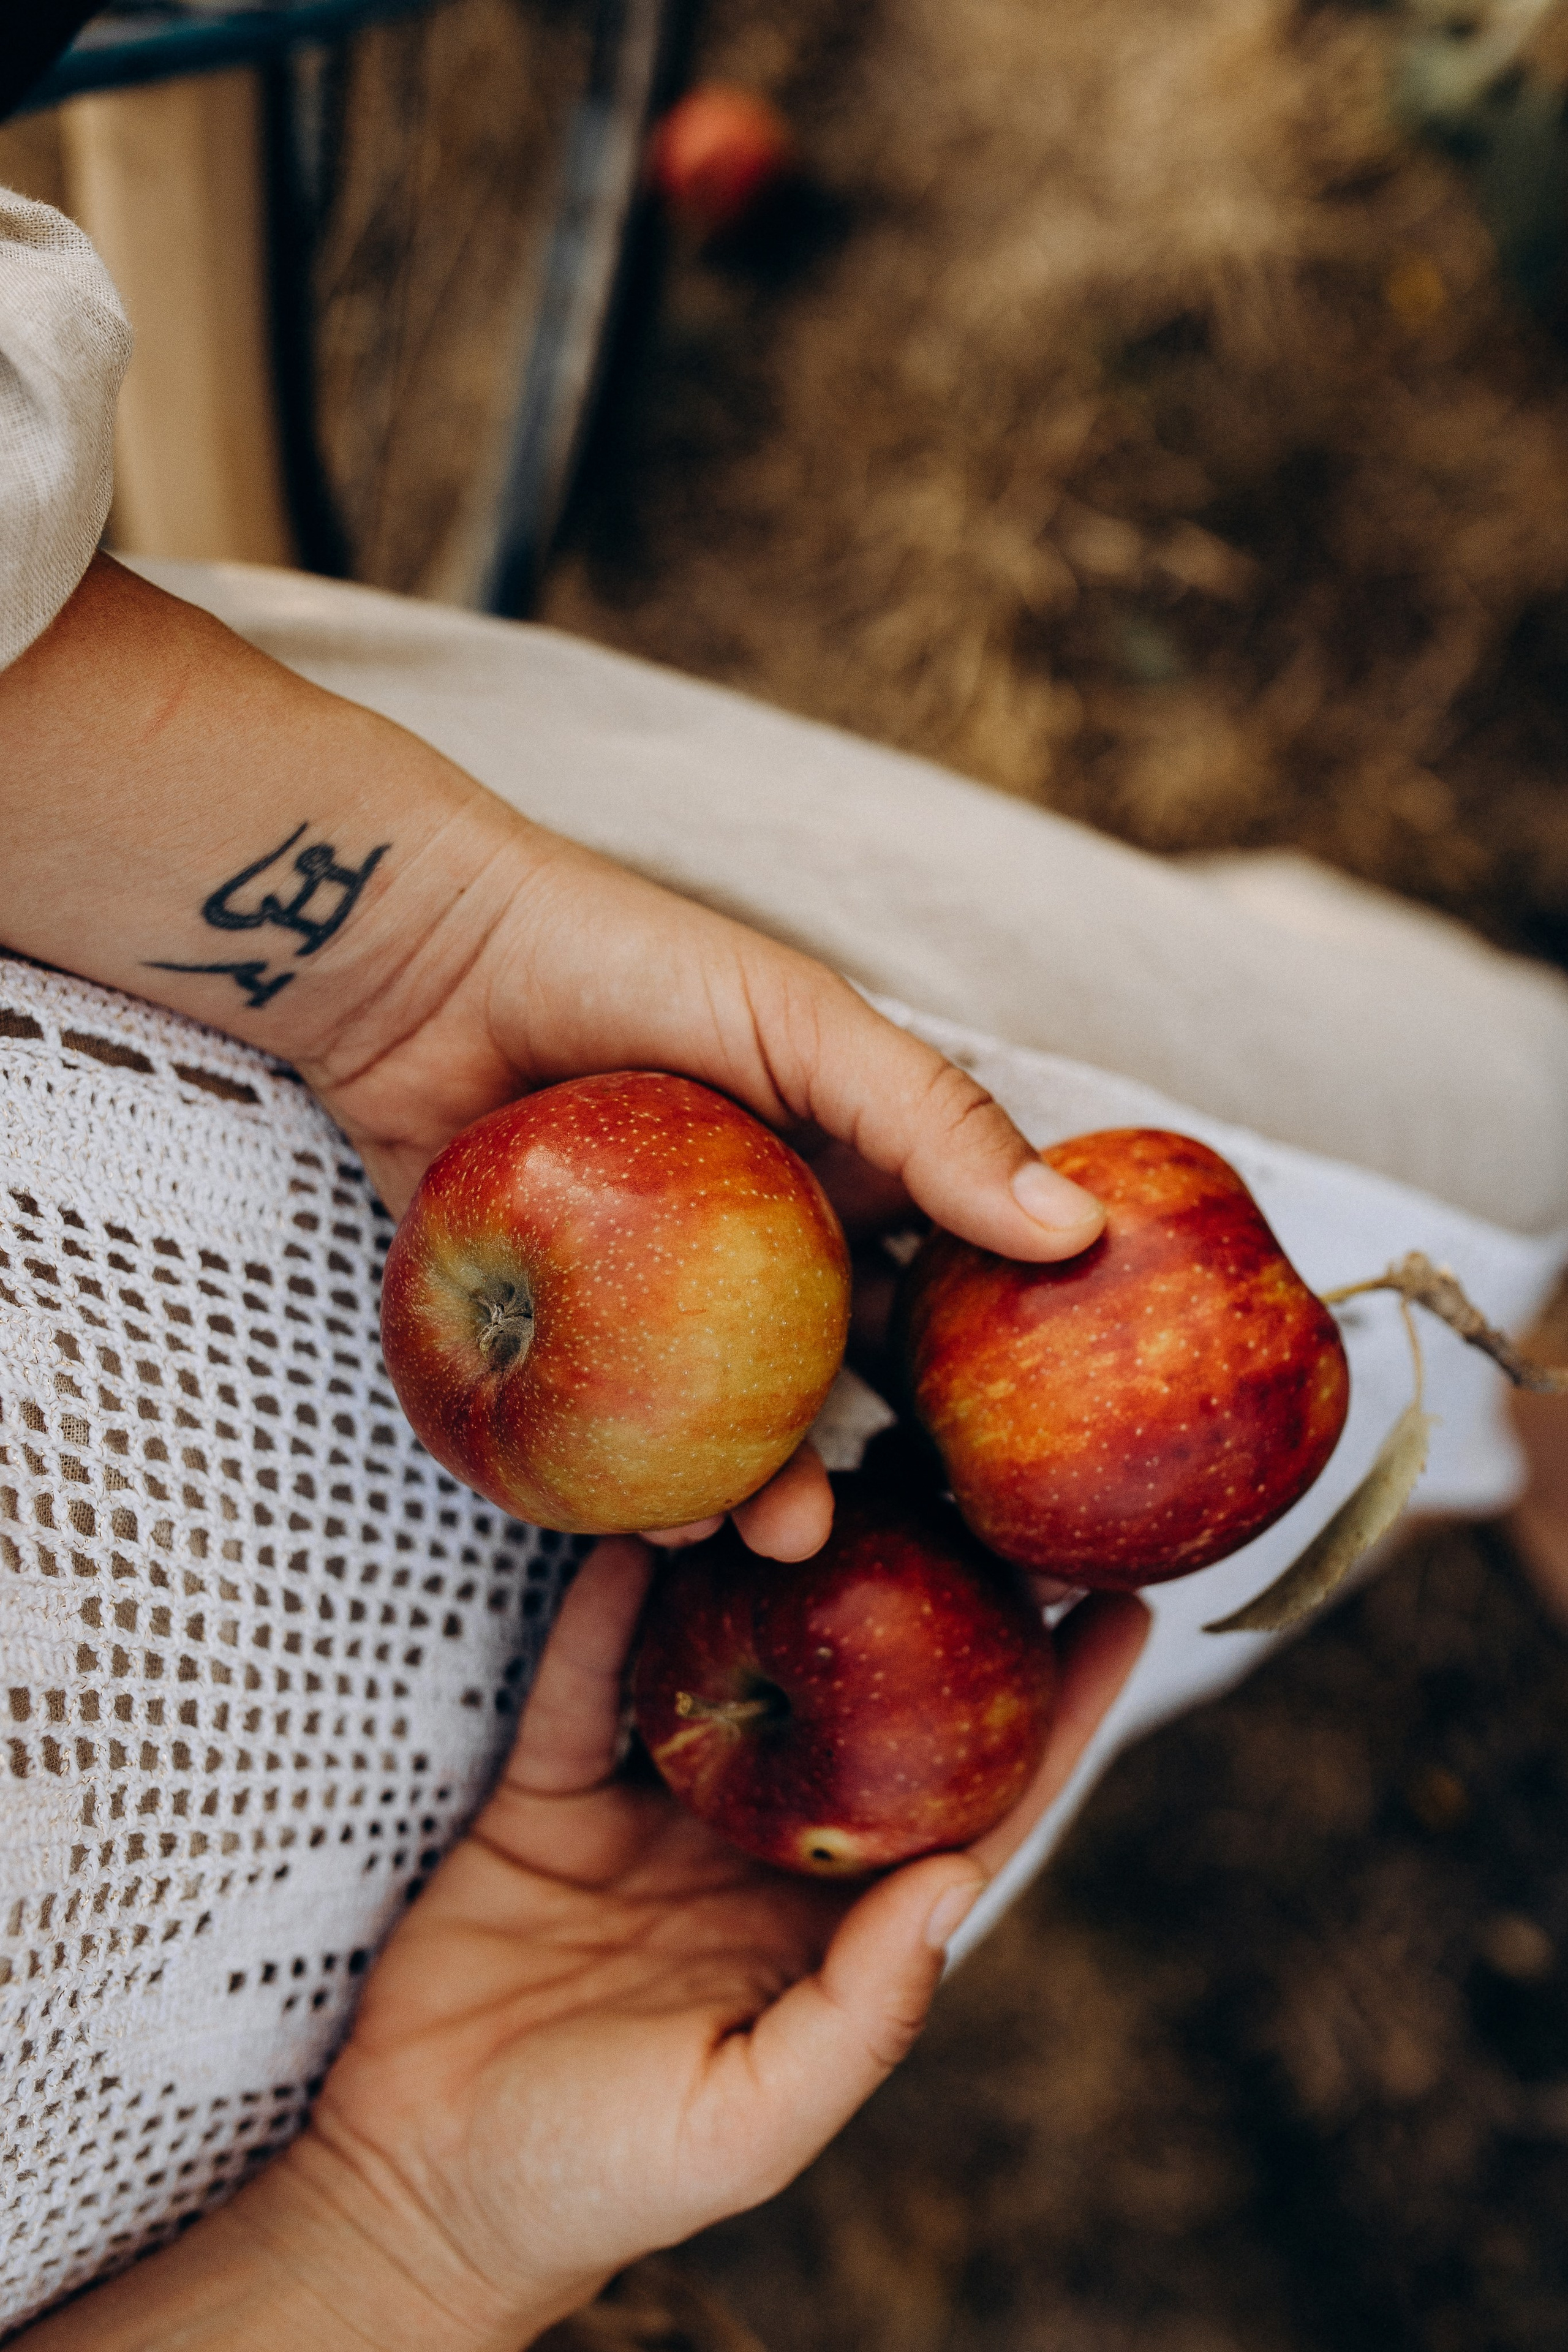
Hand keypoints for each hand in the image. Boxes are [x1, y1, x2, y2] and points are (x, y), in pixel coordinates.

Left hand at [1, 558, 1104, 1565]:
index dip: (989, 1363)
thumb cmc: (627, 963)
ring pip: (728, 1419)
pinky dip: (641, 1481)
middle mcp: (755, 1248)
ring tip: (780, 1538)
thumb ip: (931, 1120)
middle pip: (837, 1374)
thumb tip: (1076, 1228)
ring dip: (763, 1487)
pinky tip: (663, 1518)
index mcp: (834, 1175)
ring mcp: (652, 1298)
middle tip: (911, 1520)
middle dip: (877, 1453)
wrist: (424, 961)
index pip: (938, 1283)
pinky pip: (607, 1426)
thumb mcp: (801, 1025)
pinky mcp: (550, 1330)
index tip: (1040, 1447)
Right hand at [276, 1543, 1149, 2348]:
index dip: (1052, 1718)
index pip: (967, 1810)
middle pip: (865, 1707)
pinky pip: (590, 1678)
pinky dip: (614, 1604)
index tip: (1125, 1612)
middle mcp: (757, 1852)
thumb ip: (858, 2014)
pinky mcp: (550, 1792)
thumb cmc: (598, 2182)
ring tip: (833, 1475)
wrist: (418, 2189)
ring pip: (728, 1661)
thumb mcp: (744, 2124)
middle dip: (932, 1603)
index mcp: (827, 1932)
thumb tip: (954, 1882)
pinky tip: (658, 1524)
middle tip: (989, 1492)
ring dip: (772, 1577)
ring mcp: (655, 1812)